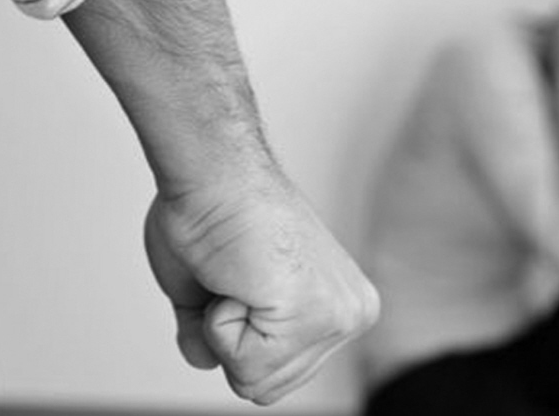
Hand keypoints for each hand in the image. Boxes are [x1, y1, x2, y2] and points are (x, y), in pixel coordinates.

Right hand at [144, 177, 379, 404]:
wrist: (214, 173)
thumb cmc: (213, 216)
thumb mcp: (216, 292)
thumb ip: (221, 337)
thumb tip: (207, 359)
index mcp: (339, 306)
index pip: (277, 372)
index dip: (234, 335)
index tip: (239, 279)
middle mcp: (351, 313)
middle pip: (269, 386)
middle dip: (231, 337)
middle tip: (236, 277)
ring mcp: (339, 316)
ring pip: (256, 382)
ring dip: (225, 329)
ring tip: (239, 275)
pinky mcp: (316, 313)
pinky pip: (247, 365)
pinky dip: (221, 324)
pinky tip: (238, 277)